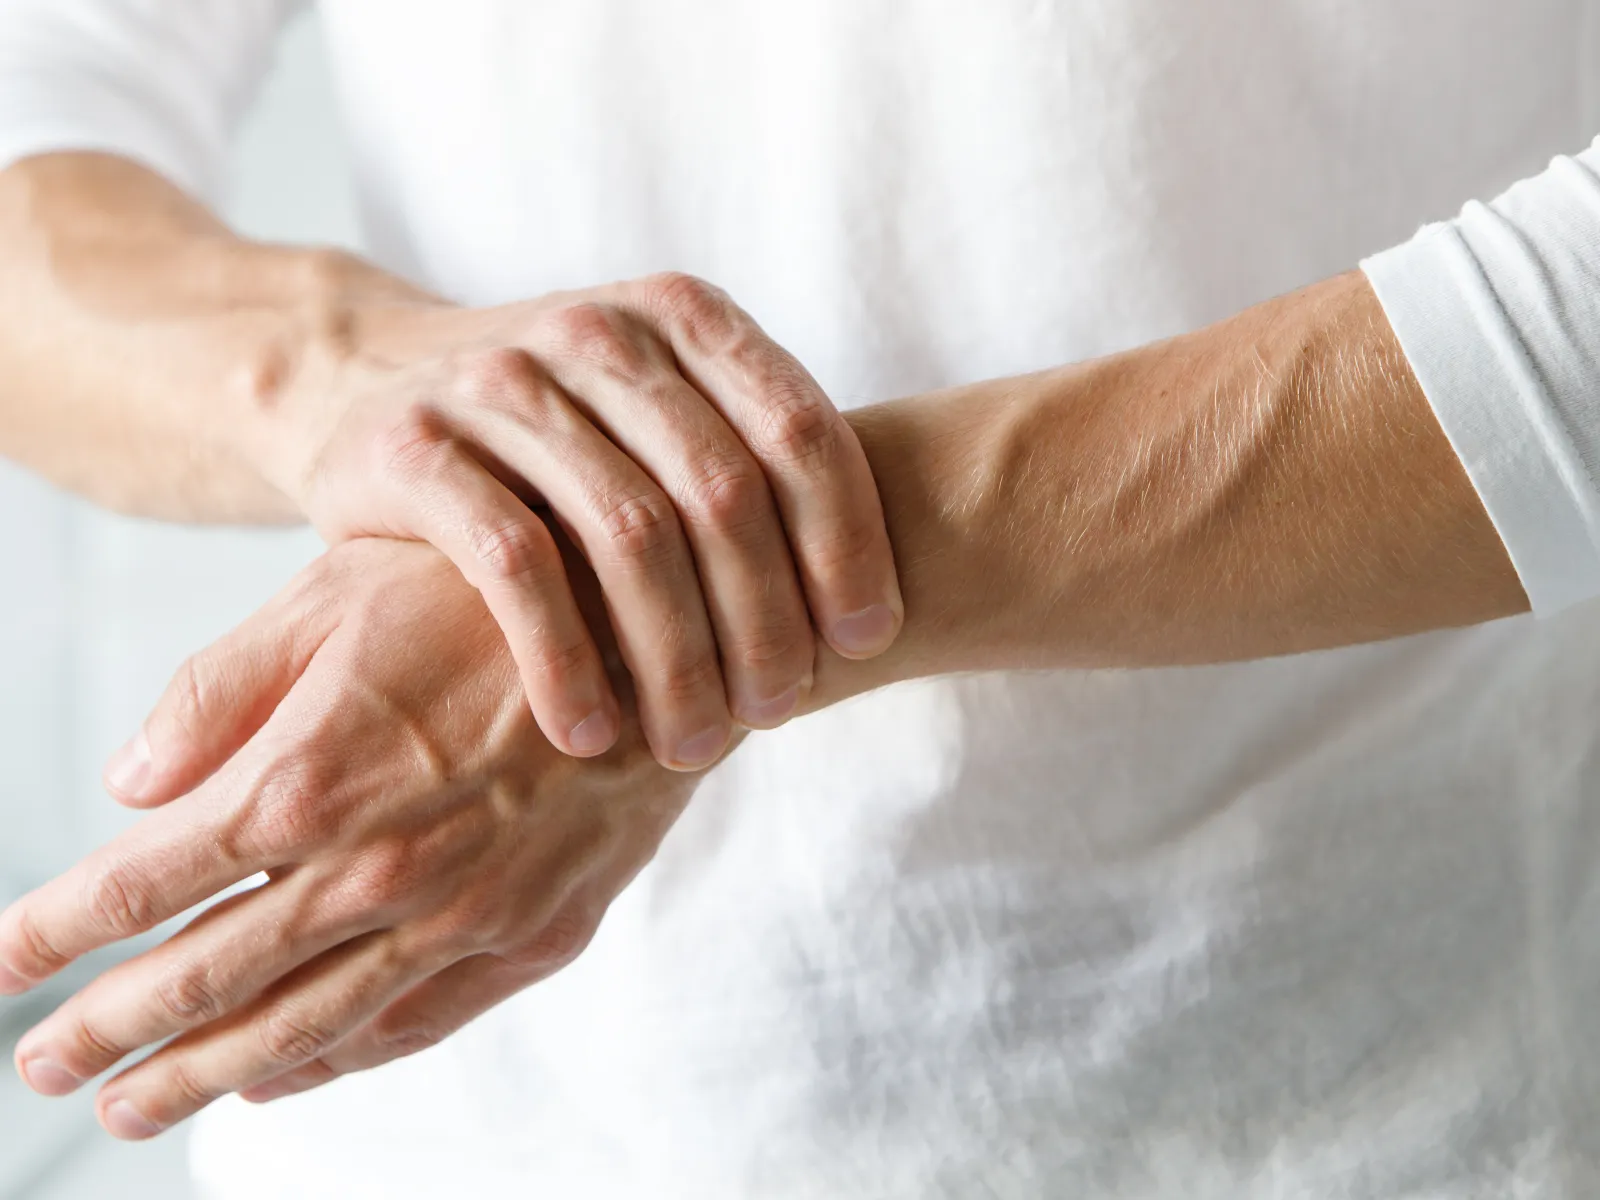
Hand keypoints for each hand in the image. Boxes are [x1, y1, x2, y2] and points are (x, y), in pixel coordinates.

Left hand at [1, 536, 707, 1137]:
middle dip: (108, 1033)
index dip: (55, 931)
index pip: (142, 884)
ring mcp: (461, 918)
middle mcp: (375, 871)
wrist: (671, 625)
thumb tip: (130, 782)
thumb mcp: (340, 593)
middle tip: (40, 1070)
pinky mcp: (535, 935)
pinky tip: (286, 1081)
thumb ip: (224, 689)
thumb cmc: (495, 592)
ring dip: (204, 1076)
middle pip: (207, 980)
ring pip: (305, 1027)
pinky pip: (414, 1024)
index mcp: (309, 779)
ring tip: (134, 1110)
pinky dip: (337, 1062)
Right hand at [187, 270, 900, 774]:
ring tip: (691, 744)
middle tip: (775, 715)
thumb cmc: (558, 435)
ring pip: (628, 534)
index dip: (848, 542)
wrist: (366, 384)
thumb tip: (877, 614)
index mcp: (682, 315)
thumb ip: (752, 468)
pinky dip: (564, 662)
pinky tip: (588, 735)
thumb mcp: (659, 417)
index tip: (864, 642)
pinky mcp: (414, 446)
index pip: (800, 429)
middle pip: (723, 492)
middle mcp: (598, 331)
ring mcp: (500, 382)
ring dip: (674, 660)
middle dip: (763, 622)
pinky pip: (515, 567)